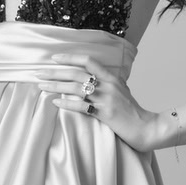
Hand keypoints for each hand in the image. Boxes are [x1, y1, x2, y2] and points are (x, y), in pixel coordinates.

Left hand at [36, 54, 161, 151]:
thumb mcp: (122, 90)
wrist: (147, 128)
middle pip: (77, 74)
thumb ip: (108, 82)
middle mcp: (108, 85)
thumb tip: (92, 77)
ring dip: (56, 87)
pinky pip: (82, 106)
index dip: (70, 57)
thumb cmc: (132, 110)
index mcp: (112, 77)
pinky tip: (55, 103)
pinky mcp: (105, 113)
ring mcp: (106, 98)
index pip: (88, 61)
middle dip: (55, 72)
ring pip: (76, 89)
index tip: (54, 58)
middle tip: (39, 73)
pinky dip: (67, 104)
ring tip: (42, 87)